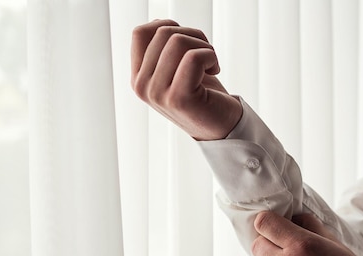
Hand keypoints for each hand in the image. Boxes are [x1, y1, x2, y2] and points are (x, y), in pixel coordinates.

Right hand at [131, 19, 242, 140]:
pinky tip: (214, 71)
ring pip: (178, 41)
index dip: (169, 28)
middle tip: (206, 56)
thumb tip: (159, 22)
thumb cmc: (204, 94)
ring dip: (204, 46)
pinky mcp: (178, 98)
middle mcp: (143, 87)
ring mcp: (158, 94)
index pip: (140, 33)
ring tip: (210, 64)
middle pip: (163, 32)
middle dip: (193, 36)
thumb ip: (162, 49)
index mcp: (138, 78)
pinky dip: (211, 57)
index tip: (188, 46)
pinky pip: (194, 57)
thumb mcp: (176, 69)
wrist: (224, 126)